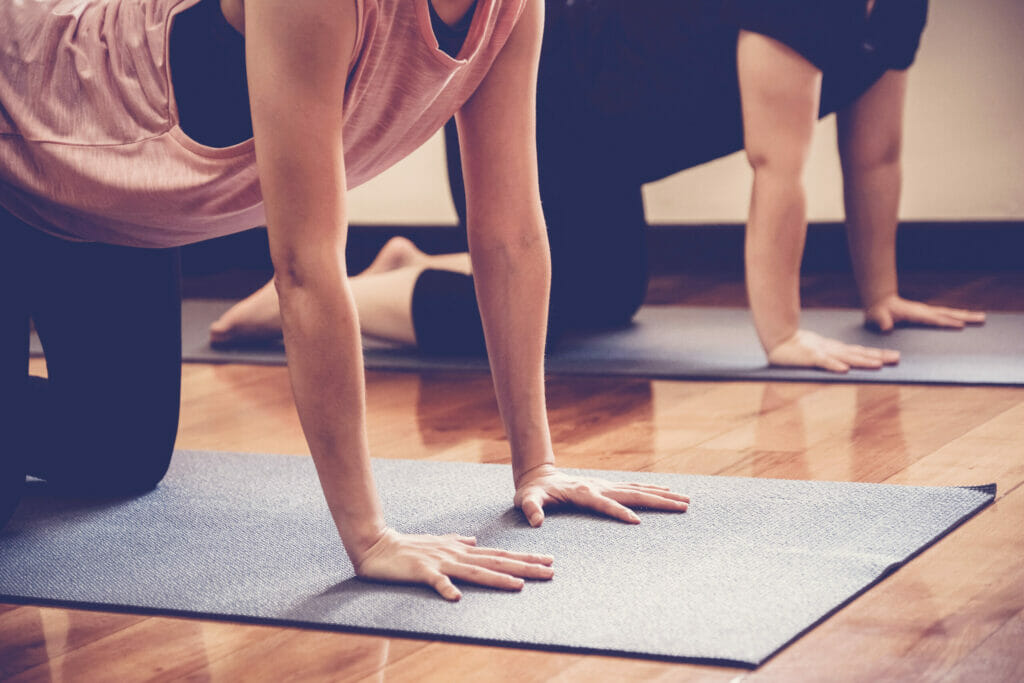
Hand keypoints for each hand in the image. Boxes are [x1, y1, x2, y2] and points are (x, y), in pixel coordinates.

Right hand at [353, 528, 553, 600]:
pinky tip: (456, 598)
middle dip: (525, 567)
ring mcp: (440, 562)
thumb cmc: (409, 547)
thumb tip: (474, 541)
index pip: (499, 554)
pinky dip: (446, 588)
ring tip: (519, 585)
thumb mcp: (439, 542)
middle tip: (550, 571)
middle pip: (496, 561)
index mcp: (462, 549)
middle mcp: (457, 554)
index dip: (524, 558)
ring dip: (497, 578)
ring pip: (474, 571)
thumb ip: (458, 541)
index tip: (547, 560)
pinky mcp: (422, 571)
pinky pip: (436, 582)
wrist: (378, 546)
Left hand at [513, 464, 689, 526]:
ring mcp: (605, 485)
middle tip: (682, 506)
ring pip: (638, 490)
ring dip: (661, 495)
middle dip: (657, 501)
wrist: (538, 476)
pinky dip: (652, 490)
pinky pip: (634, 488)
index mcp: (582, 493)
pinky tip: (667, 493)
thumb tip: (536, 521)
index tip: (637, 522)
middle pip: (632, 494)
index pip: (605, 504)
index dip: (619, 512)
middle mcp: (598, 487)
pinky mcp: (607, 487)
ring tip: (685, 500)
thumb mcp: (526, 500)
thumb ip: (531, 509)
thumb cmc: (532, 493)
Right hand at [767, 329, 899, 372]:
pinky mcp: (809, 357)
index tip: (894, 357)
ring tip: (878, 365)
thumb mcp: (816, 353)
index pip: (860, 352)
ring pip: (845, 357)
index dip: (877, 354)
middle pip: (859, 354)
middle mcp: (832, 350)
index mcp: (835, 350)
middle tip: (897, 359)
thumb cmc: (795, 348)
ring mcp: (821, 353)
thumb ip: (829, 359)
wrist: (776, 340)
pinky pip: (823, 362)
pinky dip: (833, 365)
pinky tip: (844, 370)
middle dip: (878, 356)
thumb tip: (845, 367)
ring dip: (862, 361)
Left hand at [865, 295, 985, 331]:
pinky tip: (966, 318)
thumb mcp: (877, 317)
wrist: (879, 302)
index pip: (933, 319)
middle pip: (948, 314)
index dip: (946, 322)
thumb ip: (881, 322)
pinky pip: (945, 315)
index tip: (961, 325)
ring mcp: (926, 311)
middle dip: (965, 316)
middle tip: (982, 318)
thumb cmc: (878, 312)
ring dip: (965, 315)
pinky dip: (957, 316)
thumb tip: (885, 327)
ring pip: (949, 313)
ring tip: (981, 317)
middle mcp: (924, 311)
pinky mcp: (927, 313)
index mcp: (915, 314)